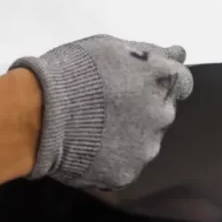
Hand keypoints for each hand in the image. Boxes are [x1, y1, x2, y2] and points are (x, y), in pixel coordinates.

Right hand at [12, 35, 193, 190]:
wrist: (40, 113)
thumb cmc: (72, 71)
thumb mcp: (110, 47)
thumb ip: (150, 53)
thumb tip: (178, 53)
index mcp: (161, 80)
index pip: (182, 82)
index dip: (159, 82)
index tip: (137, 84)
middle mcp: (162, 115)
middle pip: (161, 112)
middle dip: (142, 108)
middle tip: (107, 105)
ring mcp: (146, 148)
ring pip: (145, 141)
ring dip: (129, 135)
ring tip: (93, 129)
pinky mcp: (126, 174)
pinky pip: (124, 164)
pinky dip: (111, 157)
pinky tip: (88, 147)